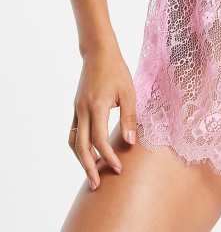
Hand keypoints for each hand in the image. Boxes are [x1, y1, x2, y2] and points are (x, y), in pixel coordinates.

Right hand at [68, 46, 136, 190]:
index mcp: (97, 106)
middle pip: (81, 147)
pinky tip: (89, 153)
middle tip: (96, 185)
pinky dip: (79, 146)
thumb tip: (130, 143)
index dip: (108, 157)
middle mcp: (82, 110)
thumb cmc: (117, 70)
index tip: (118, 169)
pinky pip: (74, 132)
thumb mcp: (129, 92)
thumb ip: (129, 117)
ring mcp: (77, 109)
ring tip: (91, 172)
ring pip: (74, 141)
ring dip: (81, 159)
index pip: (99, 140)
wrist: (98, 53)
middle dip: (88, 167)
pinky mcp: (76, 107)